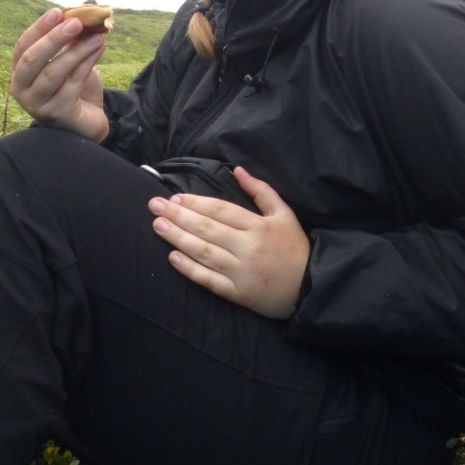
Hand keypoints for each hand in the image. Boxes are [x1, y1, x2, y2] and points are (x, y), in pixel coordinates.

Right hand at [10, 8, 108, 140]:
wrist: (87, 122)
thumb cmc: (74, 87)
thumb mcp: (72, 58)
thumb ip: (75, 35)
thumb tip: (88, 3)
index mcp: (20, 71)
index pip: (23, 46)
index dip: (39, 28)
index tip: (58, 11)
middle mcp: (21, 88)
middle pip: (32, 59)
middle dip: (53, 38)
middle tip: (76, 22)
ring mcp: (37, 103)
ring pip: (54, 72)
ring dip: (76, 51)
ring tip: (97, 36)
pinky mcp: (57, 113)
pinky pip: (72, 84)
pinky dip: (87, 64)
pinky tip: (99, 49)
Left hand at [149, 166, 309, 318]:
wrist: (310, 288)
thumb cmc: (295, 248)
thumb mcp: (284, 214)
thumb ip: (261, 191)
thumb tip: (238, 170)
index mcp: (258, 227)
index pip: (221, 211)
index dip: (196, 203)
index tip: (174, 198)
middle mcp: (248, 248)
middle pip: (207, 229)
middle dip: (178, 216)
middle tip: (154, 206)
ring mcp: (241, 272)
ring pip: (204, 253)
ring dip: (178, 238)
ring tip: (158, 226)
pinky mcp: (238, 293)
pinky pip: (210, 281)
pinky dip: (190, 269)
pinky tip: (173, 258)